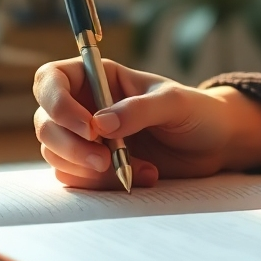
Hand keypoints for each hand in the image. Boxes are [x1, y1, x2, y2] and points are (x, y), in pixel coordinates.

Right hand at [33, 58, 260, 189]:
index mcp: (99, 76)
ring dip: (90, 170)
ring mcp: (87, 138)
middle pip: (46, 123)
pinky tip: (141, 176)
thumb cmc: (195, 111)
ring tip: (137, 168)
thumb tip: (100, 123)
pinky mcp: (94, 167)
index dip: (56, 101)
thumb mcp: (174, 103)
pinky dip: (104, 184)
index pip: (51, 79)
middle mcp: (85, 105)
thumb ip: (139, 109)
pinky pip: (77, 179)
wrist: (213, 145)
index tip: (87, 127)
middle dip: (71, 146)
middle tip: (105, 159)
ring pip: (57, 155)